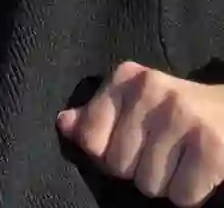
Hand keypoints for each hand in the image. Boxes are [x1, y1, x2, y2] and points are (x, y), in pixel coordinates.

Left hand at [57, 62, 223, 206]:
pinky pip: (181, 196)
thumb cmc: (174, 110)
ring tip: (179, 158)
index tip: (129, 144)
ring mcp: (182, 117)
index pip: (90, 137)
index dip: (107, 153)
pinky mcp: (211, 147)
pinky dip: (190, 193)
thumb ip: (96, 114)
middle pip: (119, 165)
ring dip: (165, 183)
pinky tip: (197, 168)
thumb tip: (64, 125)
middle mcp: (151, 91)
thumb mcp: (132, 102)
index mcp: (126, 78)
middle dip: (138, 169)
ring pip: (149, 185)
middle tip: (161, 151)